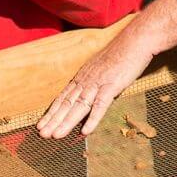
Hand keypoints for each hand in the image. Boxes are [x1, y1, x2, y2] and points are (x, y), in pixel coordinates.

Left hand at [37, 22, 154, 138]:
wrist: (135, 40)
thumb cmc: (120, 53)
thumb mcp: (101, 67)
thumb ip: (93, 80)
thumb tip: (88, 94)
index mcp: (83, 76)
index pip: (63, 97)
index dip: (52, 112)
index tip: (41, 125)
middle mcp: (86, 80)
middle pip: (67, 103)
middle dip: (53, 120)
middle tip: (42, 134)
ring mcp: (98, 83)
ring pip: (79, 106)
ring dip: (67, 122)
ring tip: (56, 135)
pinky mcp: (112, 85)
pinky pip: (100, 104)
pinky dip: (92, 118)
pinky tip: (85, 131)